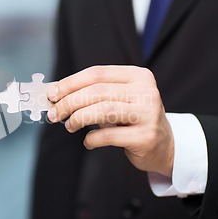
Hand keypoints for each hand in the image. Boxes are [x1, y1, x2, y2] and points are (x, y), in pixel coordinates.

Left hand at [47, 66, 174, 176]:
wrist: (165, 145)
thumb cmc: (133, 119)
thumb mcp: (119, 99)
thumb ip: (94, 94)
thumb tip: (57, 95)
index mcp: (138, 75)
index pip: (97, 73)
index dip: (70, 83)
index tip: (52, 94)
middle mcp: (146, 91)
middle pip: (97, 91)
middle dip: (69, 102)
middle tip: (54, 113)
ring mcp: (149, 114)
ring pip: (103, 110)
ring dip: (78, 118)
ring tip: (69, 126)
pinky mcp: (146, 136)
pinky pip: (110, 136)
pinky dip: (92, 138)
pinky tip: (88, 141)